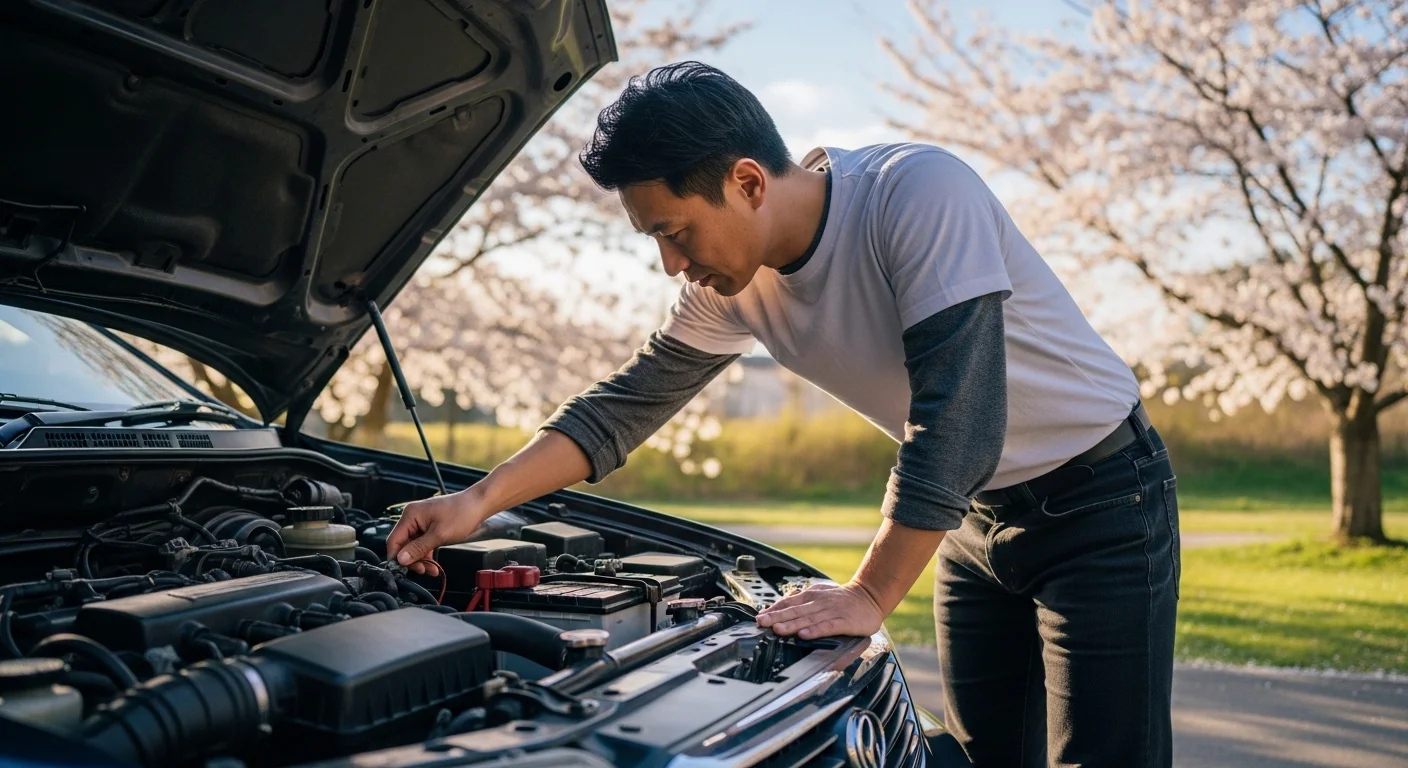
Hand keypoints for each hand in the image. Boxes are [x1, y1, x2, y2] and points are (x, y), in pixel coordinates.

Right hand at [385, 489, 490, 573]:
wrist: (479, 505)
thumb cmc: (462, 514)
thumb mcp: (439, 535)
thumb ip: (418, 548)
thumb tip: (401, 559)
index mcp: (411, 515)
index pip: (394, 540)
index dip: (397, 557)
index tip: (403, 570)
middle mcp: (413, 517)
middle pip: (404, 544)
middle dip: (412, 560)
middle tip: (422, 571)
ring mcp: (422, 522)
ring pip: (413, 546)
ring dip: (421, 559)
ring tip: (431, 570)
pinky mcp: (430, 526)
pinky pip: (422, 543)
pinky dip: (427, 554)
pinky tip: (433, 564)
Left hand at [755, 582, 885, 639]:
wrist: (870, 596)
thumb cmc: (842, 599)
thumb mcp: (821, 595)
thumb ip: (803, 602)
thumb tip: (781, 607)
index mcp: (812, 596)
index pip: (790, 602)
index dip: (774, 609)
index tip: (760, 617)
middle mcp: (820, 602)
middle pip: (795, 610)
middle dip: (777, 617)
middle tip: (762, 623)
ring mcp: (832, 612)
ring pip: (808, 619)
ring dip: (792, 624)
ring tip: (778, 629)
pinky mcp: (845, 622)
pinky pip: (828, 626)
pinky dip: (816, 630)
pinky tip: (805, 635)